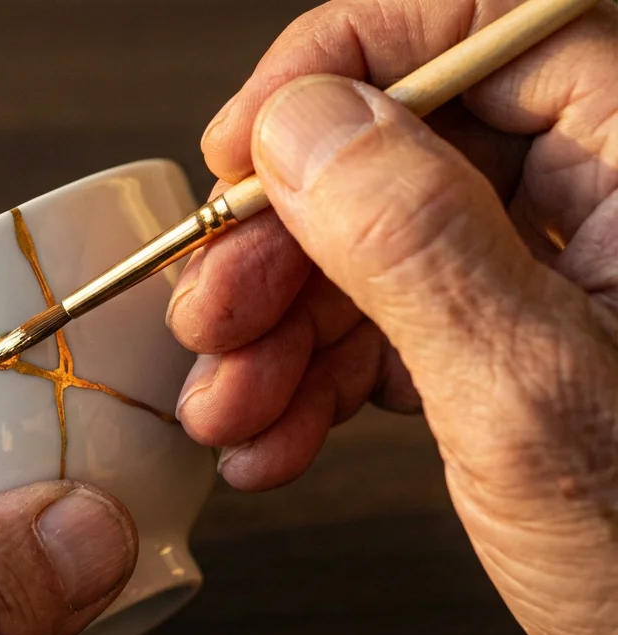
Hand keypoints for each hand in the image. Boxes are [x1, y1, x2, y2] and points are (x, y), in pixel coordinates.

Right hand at [166, 0, 617, 634]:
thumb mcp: (531, 399)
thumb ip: (417, 245)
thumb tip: (308, 124)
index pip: (479, 25)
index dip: (342, 64)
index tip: (247, 142)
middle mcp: (606, 201)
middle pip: (400, 147)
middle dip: (283, 242)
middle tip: (214, 311)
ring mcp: (553, 277)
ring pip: (374, 242)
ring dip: (276, 328)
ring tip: (228, 406)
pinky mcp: (509, 347)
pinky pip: (384, 323)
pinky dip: (310, 379)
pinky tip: (272, 435)